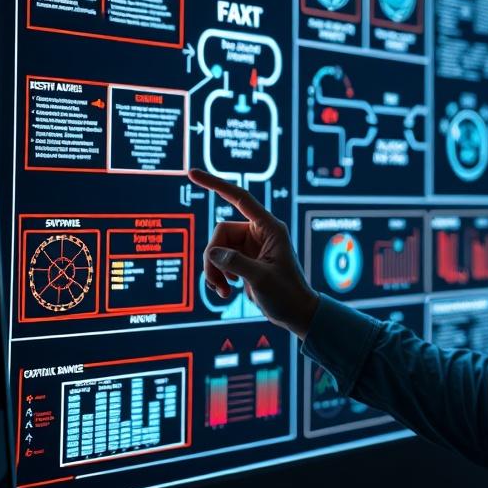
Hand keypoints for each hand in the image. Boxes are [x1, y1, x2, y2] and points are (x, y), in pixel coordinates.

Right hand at [188, 168, 319, 337]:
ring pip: (217, 249)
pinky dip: (218, 276)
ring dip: (214, 271)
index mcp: (270, 228)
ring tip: (224, 292)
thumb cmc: (287, 294)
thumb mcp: (262, 278)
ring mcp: (250, 246)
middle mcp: (259, 233)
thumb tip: (212, 252)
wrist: (295, 313)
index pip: (240, 198)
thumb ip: (236, 263)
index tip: (193, 173)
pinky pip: (220, 261)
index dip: (216, 184)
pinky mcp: (244, 260)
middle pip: (220, 233)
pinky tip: (226, 292)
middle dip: (212, 258)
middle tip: (217, 283)